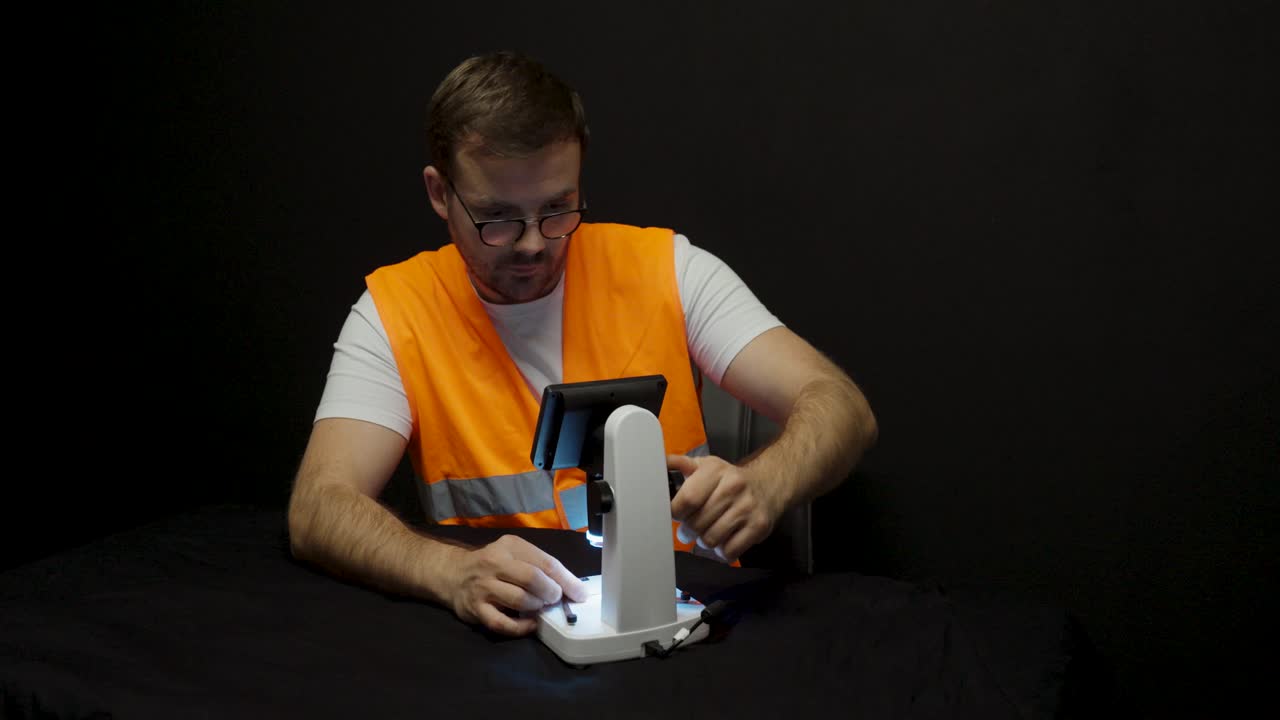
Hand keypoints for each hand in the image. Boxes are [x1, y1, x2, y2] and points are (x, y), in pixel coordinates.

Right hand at [445, 534, 587, 635]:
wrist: (454, 574)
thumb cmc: (494, 566)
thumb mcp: (515, 555)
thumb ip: (540, 566)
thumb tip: (573, 587)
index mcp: (510, 546)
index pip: (545, 562)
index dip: (567, 580)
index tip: (580, 594)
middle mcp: (495, 563)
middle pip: (532, 578)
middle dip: (551, 593)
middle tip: (555, 599)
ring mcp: (483, 587)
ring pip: (519, 600)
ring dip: (536, 607)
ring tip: (538, 607)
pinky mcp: (476, 609)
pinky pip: (502, 624)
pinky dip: (521, 628)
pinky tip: (530, 625)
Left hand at [667, 454, 784, 562]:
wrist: (769, 484)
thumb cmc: (729, 479)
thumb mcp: (706, 466)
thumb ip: (681, 464)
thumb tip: (658, 462)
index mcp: (715, 470)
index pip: (687, 499)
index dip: (676, 513)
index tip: (677, 515)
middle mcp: (733, 487)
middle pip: (697, 524)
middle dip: (688, 531)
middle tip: (690, 529)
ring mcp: (747, 508)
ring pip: (710, 540)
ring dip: (705, 541)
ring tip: (708, 532)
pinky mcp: (759, 527)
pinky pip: (729, 551)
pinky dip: (722, 551)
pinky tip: (724, 539)